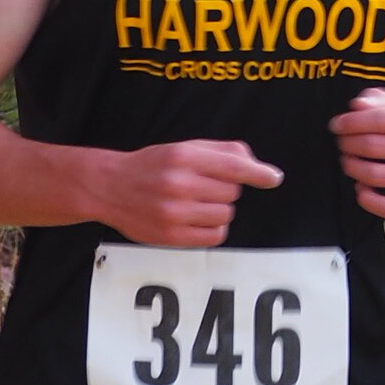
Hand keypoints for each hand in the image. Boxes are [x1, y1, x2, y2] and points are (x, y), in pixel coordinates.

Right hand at [98, 139, 281, 246]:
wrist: (110, 187)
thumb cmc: (153, 165)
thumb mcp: (183, 148)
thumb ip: (221, 151)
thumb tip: (256, 165)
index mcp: (183, 157)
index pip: (233, 166)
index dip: (258, 173)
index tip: (274, 178)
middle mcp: (179, 184)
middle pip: (233, 192)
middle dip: (226, 189)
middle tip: (203, 186)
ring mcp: (174, 212)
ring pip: (226, 214)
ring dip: (220, 209)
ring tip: (197, 202)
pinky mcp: (172, 236)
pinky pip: (215, 235)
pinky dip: (213, 228)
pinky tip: (197, 218)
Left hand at [333, 86, 384, 220]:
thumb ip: (384, 103)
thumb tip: (357, 105)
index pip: (378, 119)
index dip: (350, 122)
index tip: (336, 125)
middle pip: (371, 146)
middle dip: (347, 144)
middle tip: (341, 143)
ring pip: (373, 174)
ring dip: (351, 167)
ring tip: (348, 162)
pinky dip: (365, 197)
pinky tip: (361, 187)